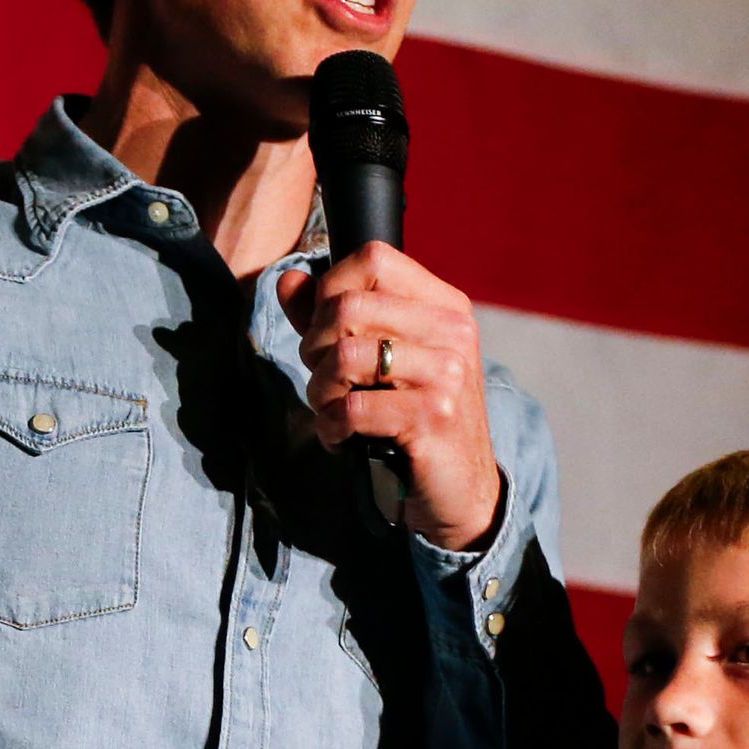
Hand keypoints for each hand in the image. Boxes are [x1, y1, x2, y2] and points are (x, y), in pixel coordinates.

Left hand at [275, 243, 504, 550]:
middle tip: (325, 381)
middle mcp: (452, 330)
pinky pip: (351, 407)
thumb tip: (288, 279)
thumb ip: (329, 318)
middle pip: (346, 306)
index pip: (372, 258)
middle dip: (314, 347)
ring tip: (331, 411)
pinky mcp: (434, 415)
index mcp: (443, 305)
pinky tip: (343, 439)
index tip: (325, 331)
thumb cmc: (412, 420)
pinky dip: (331, 428)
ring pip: (344, 355)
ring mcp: (448, 372)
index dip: (329, 290)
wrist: (460, 490)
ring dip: (319, 391)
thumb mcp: (376, 362)